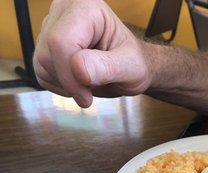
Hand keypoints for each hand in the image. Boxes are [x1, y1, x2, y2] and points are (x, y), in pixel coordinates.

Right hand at [34, 0, 152, 107]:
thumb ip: (107, 67)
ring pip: (41, 64)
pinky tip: (78, 81)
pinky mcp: (45, 45)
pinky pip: (40, 72)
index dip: (69, 74)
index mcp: (86, 8)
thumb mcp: (131, 67)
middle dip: (69, 81)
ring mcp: (51, 27)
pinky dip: (59, 85)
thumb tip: (78, 69)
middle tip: (92, 91)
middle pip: (47, 54)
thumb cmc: (135, 63)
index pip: (60, 41)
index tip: (87, 96)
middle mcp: (64, 11)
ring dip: (65, 84)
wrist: (130, 67)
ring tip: (90, 81)